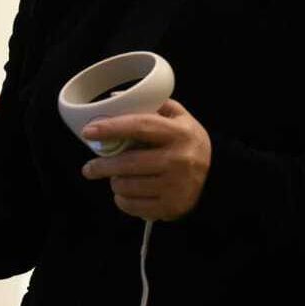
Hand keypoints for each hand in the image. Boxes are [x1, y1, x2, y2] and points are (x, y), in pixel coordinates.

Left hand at [80, 100, 211, 220]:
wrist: (216, 177)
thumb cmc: (188, 143)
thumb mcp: (180, 118)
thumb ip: (153, 106)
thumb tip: (114, 98)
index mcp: (179, 133)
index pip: (140, 126)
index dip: (112, 128)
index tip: (88, 132)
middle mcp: (178, 159)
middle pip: (128, 163)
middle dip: (102, 166)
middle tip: (89, 168)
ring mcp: (175, 186)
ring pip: (126, 186)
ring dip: (115, 183)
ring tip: (117, 179)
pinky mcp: (170, 207)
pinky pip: (132, 205)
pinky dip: (123, 200)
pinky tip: (127, 193)